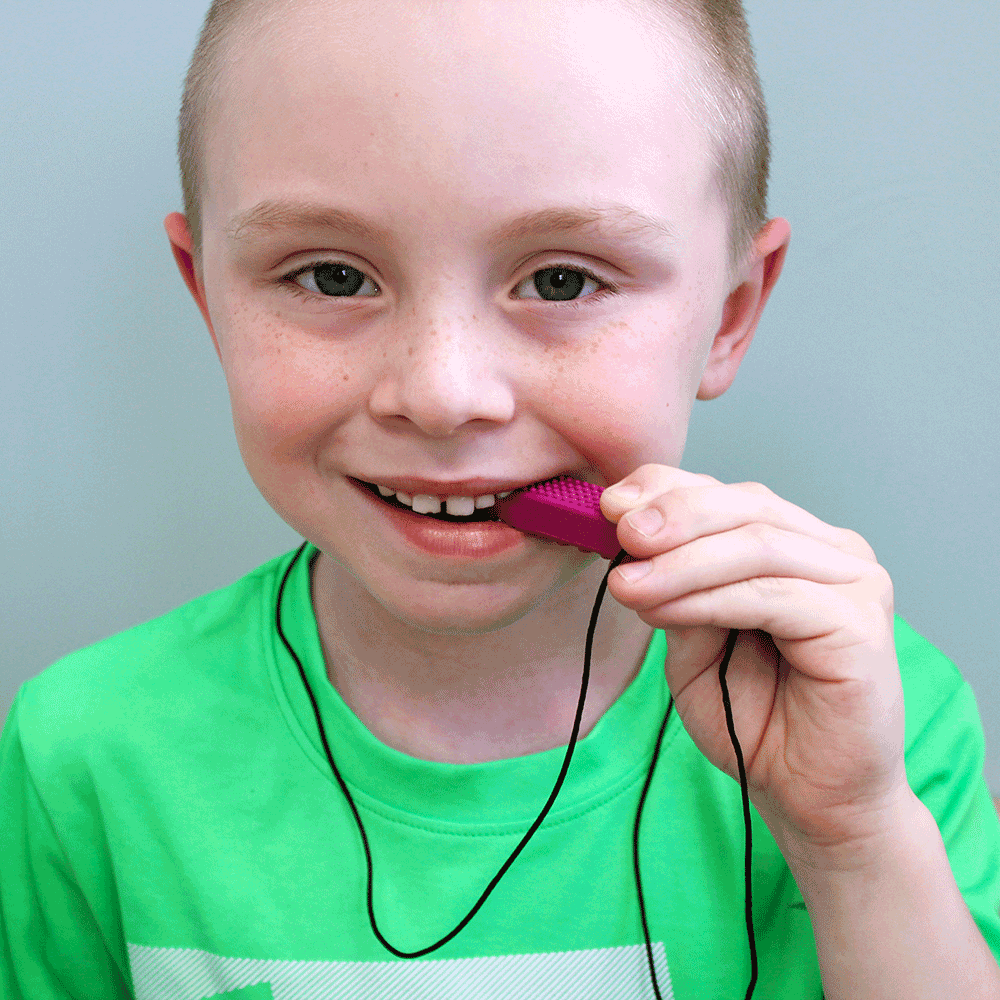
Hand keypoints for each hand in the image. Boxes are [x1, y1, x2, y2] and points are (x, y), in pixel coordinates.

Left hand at [600, 464, 910, 868]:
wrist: (809, 797)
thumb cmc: (756, 716)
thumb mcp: (693, 641)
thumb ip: (675, 589)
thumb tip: (632, 541)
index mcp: (794, 543)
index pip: (727, 495)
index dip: (666, 489)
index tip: (607, 506)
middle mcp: (832, 551)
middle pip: (745, 507)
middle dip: (673, 515)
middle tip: (620, 532)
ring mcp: (855, 583)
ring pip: (755, 546)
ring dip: (680, 563)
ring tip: (627, 584)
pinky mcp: (860, 624)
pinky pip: (772, 596)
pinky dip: (709, 598)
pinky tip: (665, 610)